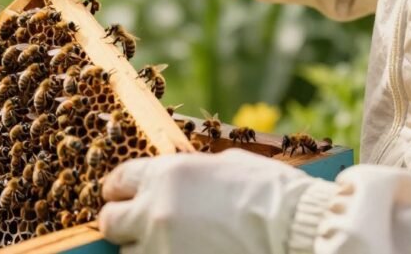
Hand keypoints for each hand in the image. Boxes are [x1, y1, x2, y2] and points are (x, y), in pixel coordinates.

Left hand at [99, 149, 316, 253]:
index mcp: (166, 175)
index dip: (120, 190)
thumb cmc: (272, 193)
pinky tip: (186, 253)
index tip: (124, 197)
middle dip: (122, 224)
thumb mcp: (227, 165)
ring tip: (173, 245)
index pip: (117, 181)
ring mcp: (163, 249)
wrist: (300, 231)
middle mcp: (156, 211)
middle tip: (139, 227)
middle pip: (110, 222)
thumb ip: (191, 173)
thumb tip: (177, 181)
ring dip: (144, 250)